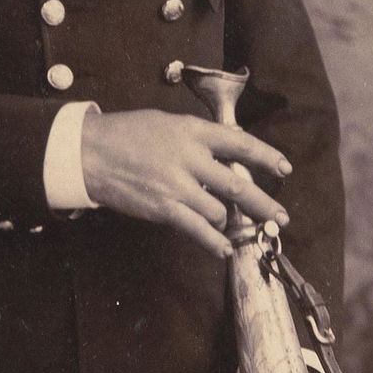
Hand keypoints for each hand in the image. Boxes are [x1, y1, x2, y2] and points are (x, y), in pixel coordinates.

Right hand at [80, 108, 292, 257]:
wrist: (89, 153)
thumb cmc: (125, 134)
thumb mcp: (166, 123)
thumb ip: (197, 138)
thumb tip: (226, 151)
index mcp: (192, 131)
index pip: (240, 143)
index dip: (266, 157)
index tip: (284, 168)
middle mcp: (189, 158)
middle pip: (238, 185)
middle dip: (263, 204)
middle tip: (280, 217)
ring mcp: (177, 186)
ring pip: (219, 211)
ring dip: (227, 221)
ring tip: (228, 225)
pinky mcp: (164, 209)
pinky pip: (198, 230)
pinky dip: (214, 242)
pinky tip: (225, 249)